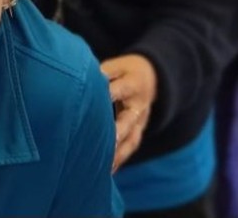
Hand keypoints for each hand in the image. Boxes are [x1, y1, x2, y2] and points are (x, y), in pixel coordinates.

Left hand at [100, 53, 156, 169]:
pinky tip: (108, 171)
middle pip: (128, 120)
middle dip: (117, 132)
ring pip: (132, 139)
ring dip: (118, 153)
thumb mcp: (118, 66)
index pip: (121, 89)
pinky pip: (130, 147)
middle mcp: (139, 106)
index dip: (109, 94)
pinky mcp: (138, 132)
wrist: (153, 78)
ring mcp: (141, 122)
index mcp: (134, 84)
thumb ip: (103, 72)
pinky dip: (120, 160)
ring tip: (104, 166)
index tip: (93, 100)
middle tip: (105, 144)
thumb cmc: (127, 71)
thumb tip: (84, 79)